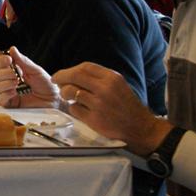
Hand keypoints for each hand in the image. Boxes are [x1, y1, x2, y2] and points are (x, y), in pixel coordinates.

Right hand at [0, 47, 58, 107]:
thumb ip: (23, 62)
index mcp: (15, 72)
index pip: (1, 64)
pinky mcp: (11, 105)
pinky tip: (14, 93)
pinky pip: (0, 100)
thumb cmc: (47, 85)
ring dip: (6, 83)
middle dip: (5, 73)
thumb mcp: (36, 71)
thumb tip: (12, 49)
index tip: (8, 60)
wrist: (55, 100)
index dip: (1, 61)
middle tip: (17, 75)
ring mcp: (9, 94)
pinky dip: (5, 95)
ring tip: (16, 84)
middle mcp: (10, 82)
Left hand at [52, 63, 170, 155]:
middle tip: (55, 80)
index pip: (85, 67)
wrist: (140, 128)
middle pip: (75, 76)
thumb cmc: (127, 106)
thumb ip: (99, 79)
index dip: (71, 69)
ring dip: (66, 94)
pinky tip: (80, 110)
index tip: (63, 73)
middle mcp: (105, 89)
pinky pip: (74, 109)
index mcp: (112, 78)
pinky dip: (74, 109)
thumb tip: (74, 74)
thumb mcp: (118, 85)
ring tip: (68, 97)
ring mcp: (99, 104)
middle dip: (61, 77)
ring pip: (71, 92)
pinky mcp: (94, 119)